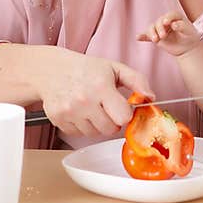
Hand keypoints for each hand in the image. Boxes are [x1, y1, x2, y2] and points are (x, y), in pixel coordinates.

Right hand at [37, 51, 153, 138]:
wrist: (52, 69)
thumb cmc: (86, 69)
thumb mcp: (115, 68)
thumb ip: (137, 81)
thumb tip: (151, 97)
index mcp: (101, 87)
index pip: (124, 117)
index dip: (126, 113)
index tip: (122, 107)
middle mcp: (84, 101)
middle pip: (111, 129)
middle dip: (113, 120)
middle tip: (107, 107)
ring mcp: (70, 112)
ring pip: (95, 134)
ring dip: (98, 124)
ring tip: (92, 108)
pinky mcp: (58, 120)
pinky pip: (79, 134)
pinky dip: (83, 126)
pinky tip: (80, 111)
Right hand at [137, 11, 200, 56]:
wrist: (187, 48)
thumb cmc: (190, 37)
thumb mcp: (189, 32)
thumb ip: (183, 27)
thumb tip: (174, 25)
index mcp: (176, 17)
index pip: (171, 15)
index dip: (168, 18)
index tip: (167, 22)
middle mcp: (166, 21)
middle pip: (159, 21)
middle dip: (159, 28)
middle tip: (163, 36)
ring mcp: (159, 29)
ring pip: (152, 28)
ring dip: (151, 33)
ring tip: (155, 40)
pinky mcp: (156, 37)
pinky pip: (147, 36)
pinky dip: (143, 36)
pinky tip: (138, 38)